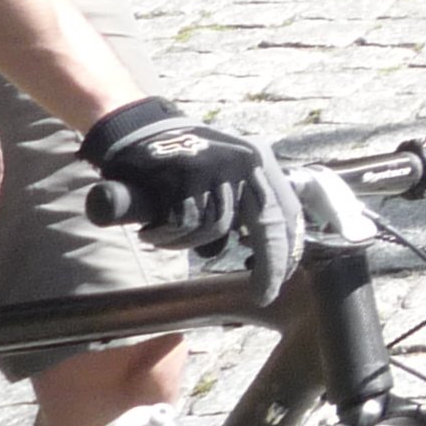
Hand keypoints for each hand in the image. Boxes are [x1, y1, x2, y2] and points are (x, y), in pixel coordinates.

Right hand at [80, 100, 301, 298]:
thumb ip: (243, 207)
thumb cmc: (182, 166)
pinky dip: (165, 235)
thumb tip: (256, 254)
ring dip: (187, 242)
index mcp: (260, 162)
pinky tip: (151, 228)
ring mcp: (217, 165)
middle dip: (269, 264)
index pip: (286, 210)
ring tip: (166, 233)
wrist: (137, 131)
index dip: (288, 248)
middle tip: (264, 294)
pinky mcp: (185, 172)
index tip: (285, 278)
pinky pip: (183, 223)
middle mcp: (246, 161)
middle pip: (266, 223)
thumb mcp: (224, 177)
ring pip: (215, 229)